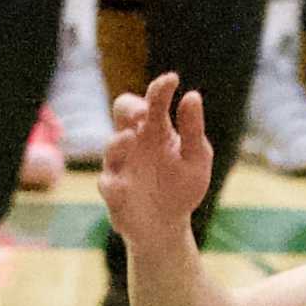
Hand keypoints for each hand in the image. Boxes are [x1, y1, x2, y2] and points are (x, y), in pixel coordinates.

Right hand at [99, 73, 215, 250]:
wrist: (166, 226)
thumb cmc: (182, 186)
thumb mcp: (196, 159)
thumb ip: (193, 130)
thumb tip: (193, 95)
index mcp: (156, 129)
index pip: (154, 101)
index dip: (160, 89)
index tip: (172, 79)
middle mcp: (134, 141)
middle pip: (122, 112)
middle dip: (130, 108)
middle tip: (143, 113)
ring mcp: (120, 165)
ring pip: (111, 147)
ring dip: (118, 143)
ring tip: (130, 138)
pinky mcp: (113, 191)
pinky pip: (108, 185)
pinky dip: (114, 185)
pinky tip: (122, 186)